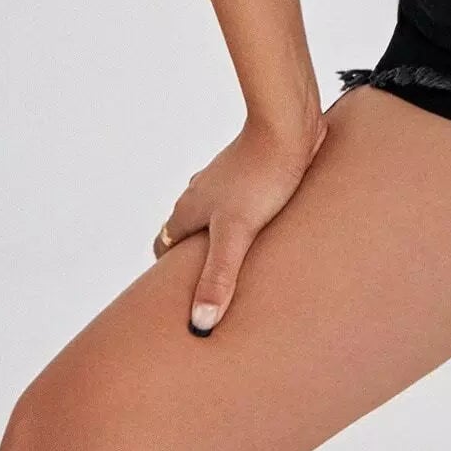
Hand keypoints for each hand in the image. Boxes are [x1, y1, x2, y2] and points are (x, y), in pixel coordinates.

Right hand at [152, 107, 327, 335]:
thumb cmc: (260, 176)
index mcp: (189, 208)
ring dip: (223, 237)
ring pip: (215, 215)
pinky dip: (245, 219)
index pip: (163, 245)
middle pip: (187, 231)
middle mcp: (202, 192)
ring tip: (243, 264)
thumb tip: (199, 323)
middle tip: (213, 287)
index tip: (178, 297)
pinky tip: (269, 232)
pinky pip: (241, 201)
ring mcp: (227, 180)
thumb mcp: (236, 234)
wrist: (288, 127)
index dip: (167, 272)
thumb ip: (218, 277)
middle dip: (196, 258)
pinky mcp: (252, 171)